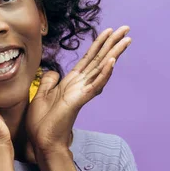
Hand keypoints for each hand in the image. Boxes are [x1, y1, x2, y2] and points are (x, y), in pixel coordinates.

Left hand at [25, 26, 131, 153]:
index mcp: (72, 82)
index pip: (89, 58)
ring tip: (126, 40)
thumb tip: (53, 71)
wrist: (42, 142)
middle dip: (112, 43)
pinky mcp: (79, 101)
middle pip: (99, 59)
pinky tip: (112, 62)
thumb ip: (49, 81)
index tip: (110, 30)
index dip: (99, 44)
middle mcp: (81, 85)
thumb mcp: (42, 95)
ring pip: (101, 69)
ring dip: (114, 54)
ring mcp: (82, 92)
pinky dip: (104, 73)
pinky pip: (94, 85)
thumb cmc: (43, 122)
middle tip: (127, 28)